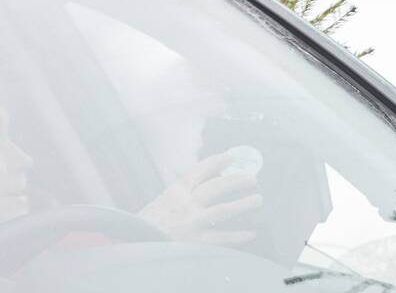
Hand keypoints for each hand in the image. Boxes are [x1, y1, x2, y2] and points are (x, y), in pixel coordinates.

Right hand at [139, 150, 262, 245]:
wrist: (132, 245)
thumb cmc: (145, 225)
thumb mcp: (159, 202)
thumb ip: (180, 193)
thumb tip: (202, 182)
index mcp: (175, 191)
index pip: (199, 170)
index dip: (217, 162)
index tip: (231, 156)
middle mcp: (185, 204)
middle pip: (217, 186)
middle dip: (237, 180)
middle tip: (252, 178)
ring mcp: (191, 223)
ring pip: (223, 209)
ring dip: (243, 204)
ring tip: (258, 199)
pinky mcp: (195, 242)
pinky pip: (221, 238)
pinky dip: (238, 236)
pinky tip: (251, 233)